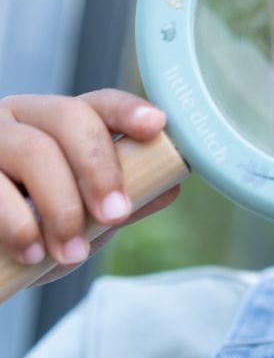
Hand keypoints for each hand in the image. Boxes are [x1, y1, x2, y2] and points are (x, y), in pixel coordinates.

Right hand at [0, 90, 180, 281]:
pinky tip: (32, 252)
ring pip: (33, 151)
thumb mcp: (83, 215)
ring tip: (72, 253)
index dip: (128, 110)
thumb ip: (121, 198)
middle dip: (100, 168)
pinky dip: (19, 223)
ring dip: (62, 207)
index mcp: (60, 123)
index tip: (156, 126)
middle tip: (116, 215)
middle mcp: (21, 119)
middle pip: (69, 118)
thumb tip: (170, 186)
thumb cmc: (34, 227)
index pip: (99, 104)